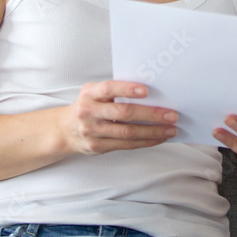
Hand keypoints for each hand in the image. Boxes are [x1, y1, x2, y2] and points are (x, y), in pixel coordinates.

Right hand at [60, 81, 178, 155]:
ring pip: (128, 133)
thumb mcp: (94, 93)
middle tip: (171, 114)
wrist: (65, 130)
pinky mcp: (99, 147)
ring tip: (171, 128)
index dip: (127, 89)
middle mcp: (88, 112)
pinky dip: (146, 141)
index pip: (109, 89)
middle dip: (150, 114)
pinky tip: (159, 137)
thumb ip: (114, 92)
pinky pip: (126, 145)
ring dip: (153, 131)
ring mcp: (93, 132)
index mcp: (89, 94)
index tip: (146, 90)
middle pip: (123, 113)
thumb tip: (150, 93)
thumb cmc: (88, 106)